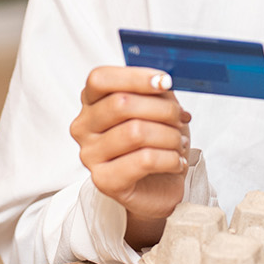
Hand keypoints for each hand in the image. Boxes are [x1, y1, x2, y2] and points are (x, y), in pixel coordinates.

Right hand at [71, 66, 194, 247]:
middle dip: (163, 109)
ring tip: (179, 144)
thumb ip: (156, 92)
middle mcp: (84, 127)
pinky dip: (170, 159)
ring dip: (169, 136)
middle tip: (180, 120)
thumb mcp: (158, 108)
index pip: (100, 78)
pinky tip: (176, 162)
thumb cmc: (156, 143)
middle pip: (121, 104)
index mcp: (92, 102)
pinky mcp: (104, 181)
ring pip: (135, 132)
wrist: (159, 187)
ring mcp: (90, 155)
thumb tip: (163, 83)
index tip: (165, 82)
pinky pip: (144, 160)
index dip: (134, 77)